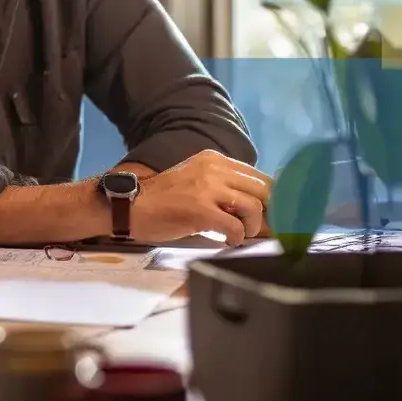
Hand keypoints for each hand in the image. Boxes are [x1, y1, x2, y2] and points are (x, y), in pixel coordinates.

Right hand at [131, 149, 271, 245]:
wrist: (131, 206)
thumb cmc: (164, 200)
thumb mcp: (197, 182)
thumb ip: (224, 188)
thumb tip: (259, 208)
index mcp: (215, 160)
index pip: (259, 176)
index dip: (271, 198)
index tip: (270, 215)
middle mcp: (214, 168)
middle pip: (264, 189)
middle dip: (268, 213)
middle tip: (259, 229)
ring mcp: (207, 187)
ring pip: (254, 206)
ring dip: (253, 227)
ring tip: (240, 234)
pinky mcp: (200, 209)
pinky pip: (235, 226)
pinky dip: (237, 237)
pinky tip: (228, 240)